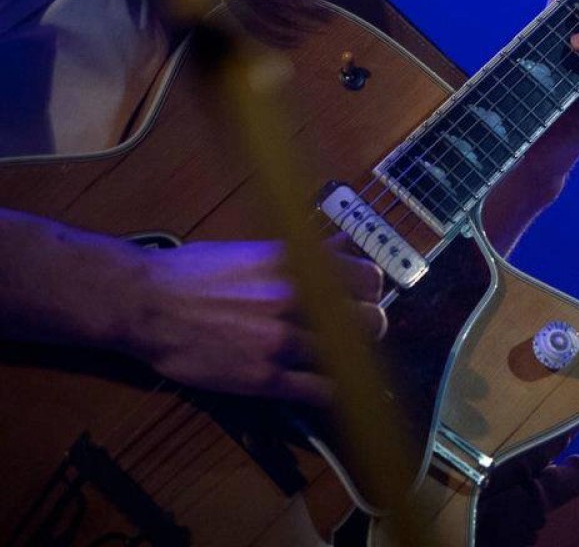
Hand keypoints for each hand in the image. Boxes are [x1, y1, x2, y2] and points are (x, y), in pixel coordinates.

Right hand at [129, 236, 385, 402]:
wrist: (149, 303)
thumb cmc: (196, 271)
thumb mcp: (255, 249)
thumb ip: (302, 251)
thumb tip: (340, 245)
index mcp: (294, 262)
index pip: (366, 277)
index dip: (371, 289)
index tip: (365, 295)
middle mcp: (295, 299)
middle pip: (368, 318)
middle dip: (369, 324)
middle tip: (360, 329)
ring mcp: (282, 340)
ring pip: (348, 355)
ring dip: (352, 358)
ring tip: (345, 358)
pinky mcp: (265, 378)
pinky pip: (320, 390)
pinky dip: (331, 391)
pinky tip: (330, 387)